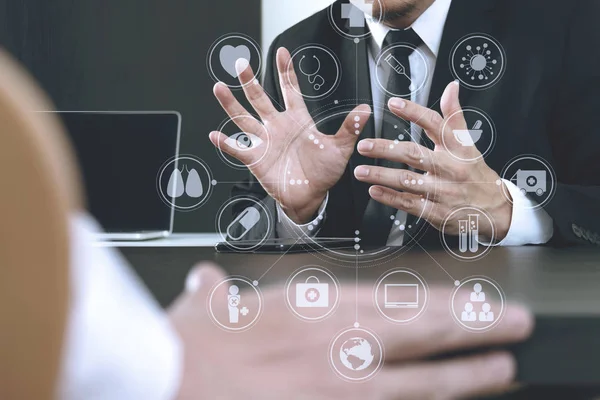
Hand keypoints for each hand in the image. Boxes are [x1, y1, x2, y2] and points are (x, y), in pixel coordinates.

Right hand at [169, 263, 532, 399]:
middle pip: (423, 332)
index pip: (394, 299)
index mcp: (312, 308)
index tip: (470, 301)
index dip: (441, 301)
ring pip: (421, 382)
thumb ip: (216, 295)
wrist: (170, 381)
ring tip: (501, 370)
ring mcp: (340, 389)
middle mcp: (336, 345)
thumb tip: (205, 284)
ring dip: (467, 376)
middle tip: (514, 325)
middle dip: (476, 327)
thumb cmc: (189, 350)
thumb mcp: (204, 310)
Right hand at [209, 48, 369, 223]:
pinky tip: (215, 135)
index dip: (286, 71)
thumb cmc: (324, 172)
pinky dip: (226, 143)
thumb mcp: (340, 149)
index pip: (290, 90)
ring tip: (219, 88)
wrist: (310, 196)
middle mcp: (277, 127)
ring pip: (244, 119)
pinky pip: (238, 150)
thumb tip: (366, 110)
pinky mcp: (256, 159)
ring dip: (231, 105)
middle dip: (251, 81)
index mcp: (297, 120)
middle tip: (241, 63)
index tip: (281, 52)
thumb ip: (349, 128)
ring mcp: (265, 142)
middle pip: (260, 99)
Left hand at [353, 81, 511, 239]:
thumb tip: (451, 87)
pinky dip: (390, 198)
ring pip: (408, 181)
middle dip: (387, 149)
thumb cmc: (475, 174)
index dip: (414, 112)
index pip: (435, 124)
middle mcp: (450, 168)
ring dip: (381, 175)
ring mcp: (443, 191)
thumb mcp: (469, 144)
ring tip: (361, 170)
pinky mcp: (437, 212)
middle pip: (415, 154)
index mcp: (458, 149)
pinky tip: (374, 191)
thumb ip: (454, 116)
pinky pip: (410, 204)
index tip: (393, 104)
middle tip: (365, 145)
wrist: (495, 211)